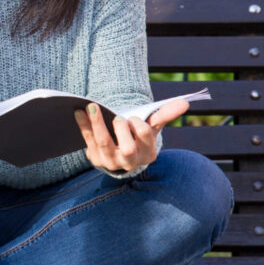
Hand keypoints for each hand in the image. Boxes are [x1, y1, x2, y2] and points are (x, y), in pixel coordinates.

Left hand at [74, 98, 189, 171]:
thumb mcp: (152, 126)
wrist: (120, 153)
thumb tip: (185, 103)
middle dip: (122, 130)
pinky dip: (83, 125)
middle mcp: (129, 161)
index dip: (138, 126)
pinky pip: (88, 140)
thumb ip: (165, 114)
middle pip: (126, 148)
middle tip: (118, 117)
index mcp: (147, 153)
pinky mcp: (95, 158)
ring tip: (91, 106)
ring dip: (97, 124)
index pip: (145, 138)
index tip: (133, 118)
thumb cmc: (138, 135)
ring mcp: (111, 161)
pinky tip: (78, 111)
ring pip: (104, 144)